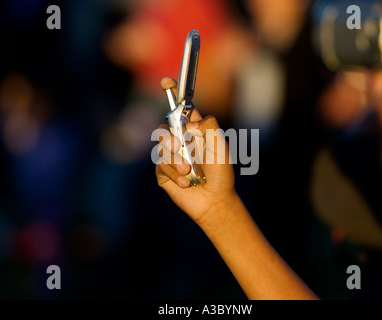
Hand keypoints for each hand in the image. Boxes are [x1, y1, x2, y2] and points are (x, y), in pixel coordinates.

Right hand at [155, 77, 236, 225]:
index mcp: (195, 131)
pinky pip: (160, 165)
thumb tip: (188, 123)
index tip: (166, 81)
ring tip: (191, 172)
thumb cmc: (220, 173)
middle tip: (181, 147)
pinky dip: (175, 174)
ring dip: (178, 161)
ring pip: (162, 147)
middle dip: (172, 137)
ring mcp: (171, 156)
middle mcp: (181, 141)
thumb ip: (208, 126)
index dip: (174, 93)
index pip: (182, 109)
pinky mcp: (163, 172)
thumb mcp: (221, 146)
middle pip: (165, 127)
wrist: (214, 200)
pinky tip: (187, 183)